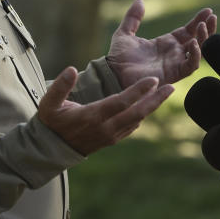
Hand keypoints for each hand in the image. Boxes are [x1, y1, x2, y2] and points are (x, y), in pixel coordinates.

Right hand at [37, 67, 173, 155]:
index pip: (121, 102)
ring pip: (137, 120)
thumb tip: (71, 69)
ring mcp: (110, 136)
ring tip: (165, 92)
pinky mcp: (111, 140)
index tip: (153, 79)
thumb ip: (60, 86)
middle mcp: (105, 128)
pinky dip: (142, 115)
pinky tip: (148, 105)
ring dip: (152, 106)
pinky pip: (131, 127)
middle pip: (137, 113)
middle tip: (171, 87)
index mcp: (93, 116)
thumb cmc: (50, 122)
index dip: (138, 90)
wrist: (51, 149)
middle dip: (155, 99)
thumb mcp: (48, 103)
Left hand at [107, 0, 217, 87]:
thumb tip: (139, 0)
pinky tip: (194, 43)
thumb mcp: (125, 33)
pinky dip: (195, 55)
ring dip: (204, 39)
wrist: (112, 74)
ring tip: (203, 26)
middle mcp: (173, 54)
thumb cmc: (118, 58)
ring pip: (199, 52)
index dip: (198, 21)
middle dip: (207, 29)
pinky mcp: (173, 74)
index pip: (188, 31)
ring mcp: (174, 64)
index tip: (208, 11)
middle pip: (198, 40)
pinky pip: (190, 66)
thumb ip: (133, 18)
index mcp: (165, 43)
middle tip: (212, 17)